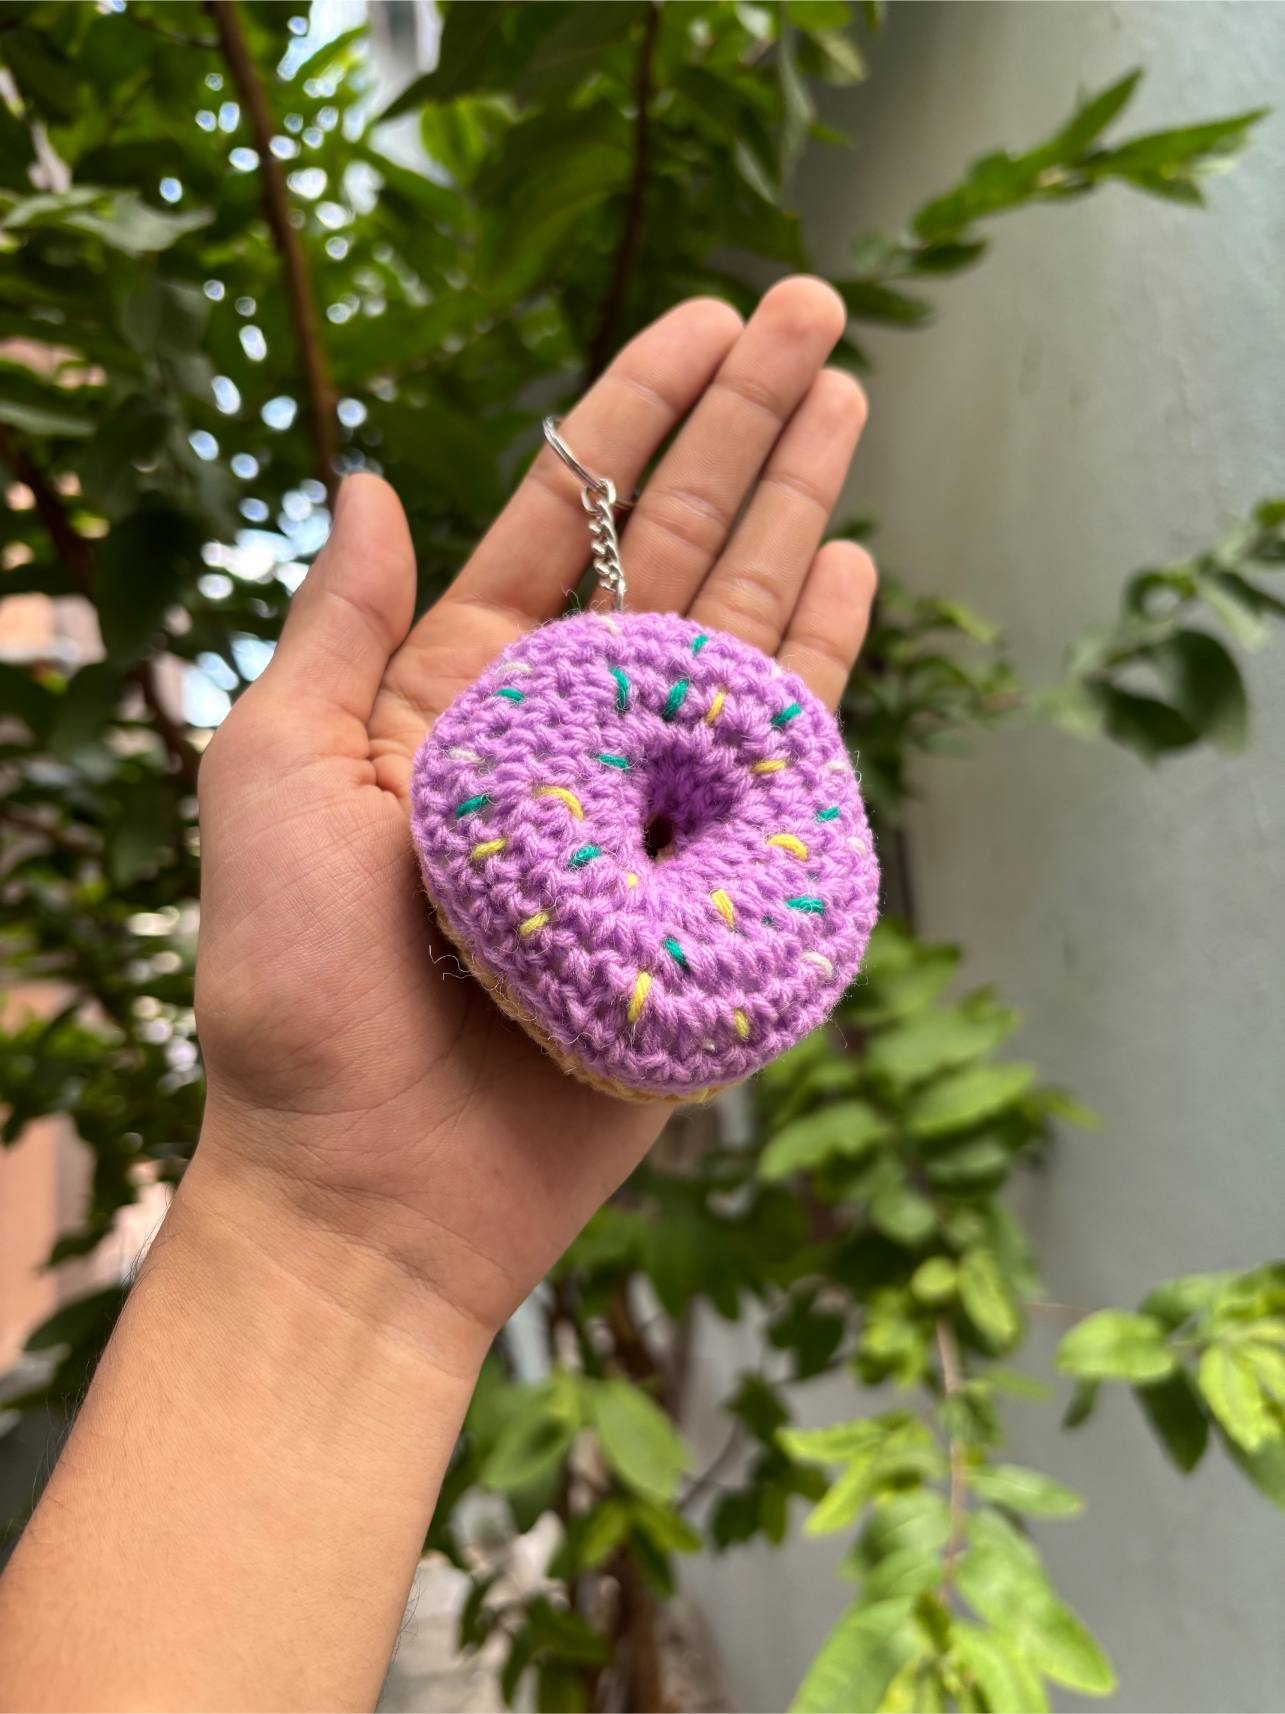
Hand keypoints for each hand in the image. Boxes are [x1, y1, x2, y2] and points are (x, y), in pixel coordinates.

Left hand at [193, 276, 875, 1360]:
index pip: (563, 522)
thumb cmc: (298, 992)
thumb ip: (335, 631)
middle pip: (672, 549)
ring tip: (847, 403)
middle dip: (742, 428)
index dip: (635, 415)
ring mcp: (646, 805)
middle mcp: (565, 731)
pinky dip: (818, 665)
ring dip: (795, 514)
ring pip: (736, 629)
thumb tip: (366, 481)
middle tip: (813, 312)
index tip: (701, 318)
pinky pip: (776, 758)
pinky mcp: (708, 887)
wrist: (374, 1184)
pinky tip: (852, 572)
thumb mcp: (271, 780)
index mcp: (459, 694)